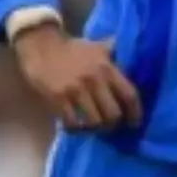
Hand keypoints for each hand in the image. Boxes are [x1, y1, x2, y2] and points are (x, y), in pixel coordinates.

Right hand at [13, 23, 142, 131]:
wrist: (41, 46)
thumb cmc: (72, 48)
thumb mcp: (97, 47)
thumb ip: (114, 55)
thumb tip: (130, 54)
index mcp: (107, 67)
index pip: (129, 94)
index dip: (135, 112)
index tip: (134, 122)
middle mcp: (95, 80)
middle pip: (113, 113)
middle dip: (113, 123)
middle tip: (110, 125)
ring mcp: (76, 90)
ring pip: (95, 122)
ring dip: (95, 128)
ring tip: (93, 127)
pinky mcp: (58, 99)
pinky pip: (72, 123)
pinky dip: (76, 129)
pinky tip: (75, 126)